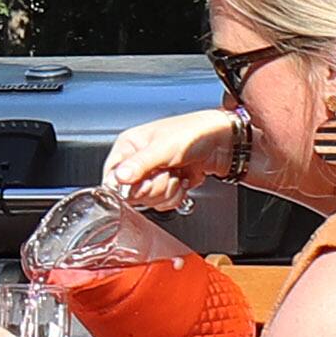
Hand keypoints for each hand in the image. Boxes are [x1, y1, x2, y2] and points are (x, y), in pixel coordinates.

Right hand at [105, 106, 249, 210]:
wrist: (223, 143)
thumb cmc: (195, 133)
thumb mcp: (164, 147)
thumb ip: (140, 164)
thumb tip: (119, 178)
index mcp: (129, 146)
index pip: (112, 176)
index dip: (126, 186)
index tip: (143, 182)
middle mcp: (137, 162)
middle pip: (131, 193)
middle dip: (155, 186)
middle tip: (167, 171)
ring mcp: (152, 176)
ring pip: (148, 200)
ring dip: (168, 190)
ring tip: (177, 173)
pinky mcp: (166, 186)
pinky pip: (162, 203)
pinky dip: (176, 195)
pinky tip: (182, 180)